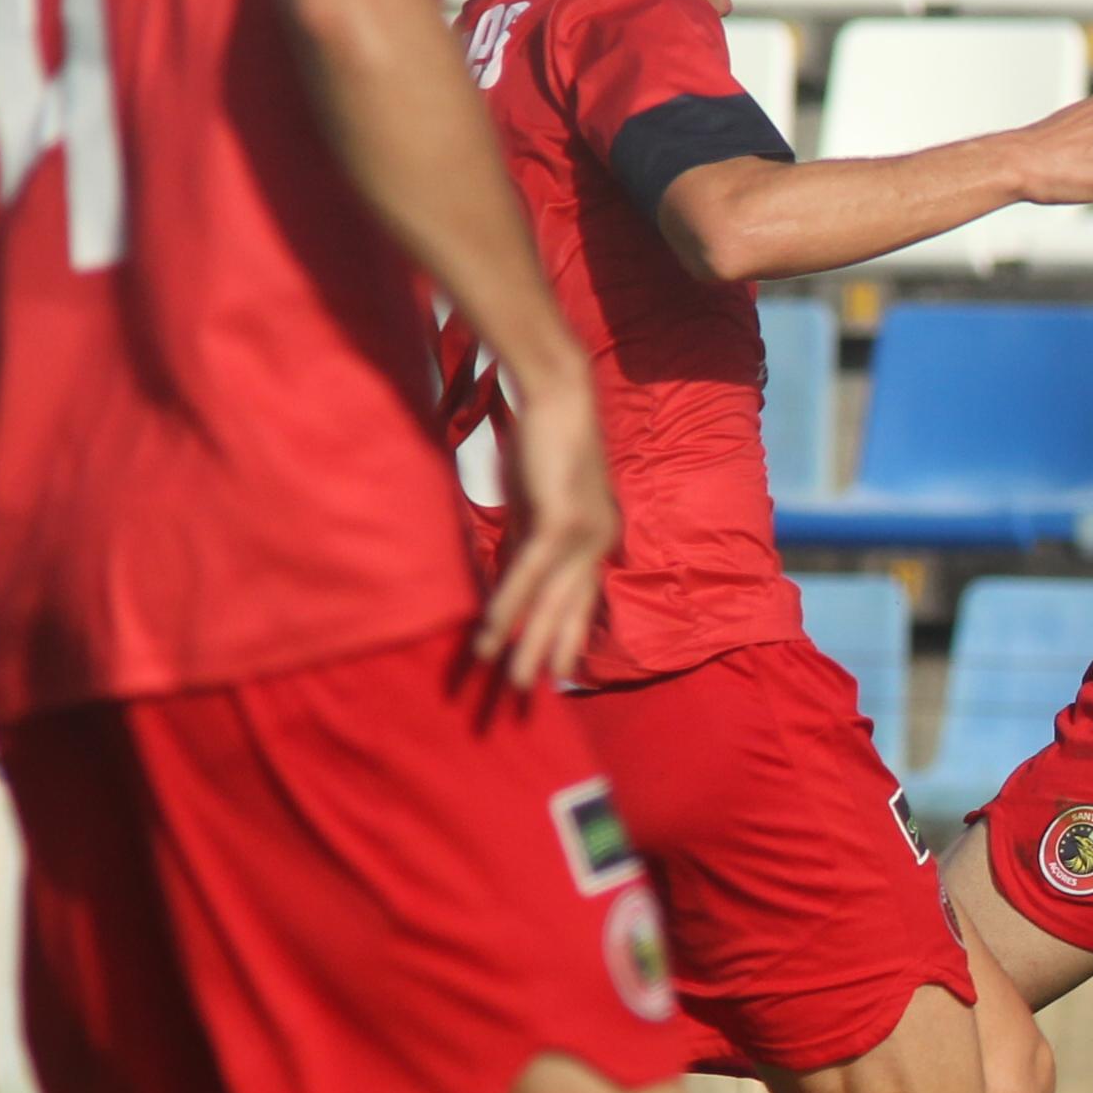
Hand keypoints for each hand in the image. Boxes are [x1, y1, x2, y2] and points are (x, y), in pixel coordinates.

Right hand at [481, 370, 617, 689]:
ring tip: (512, 685)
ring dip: (529, 646)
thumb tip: (513, 577)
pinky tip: (492, 637)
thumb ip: (528, 542)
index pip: (581, 599)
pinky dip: (509, 609)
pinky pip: (530, 576)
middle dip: (549, 656)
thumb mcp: (535, 504)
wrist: (558, 394)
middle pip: (572, 611)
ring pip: (553, 603)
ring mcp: (585, 534)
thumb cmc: (543, 443)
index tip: (554, 674)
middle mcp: (600, 542)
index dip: (565, 636)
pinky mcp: (561, 522)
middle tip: (530, 698)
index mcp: (598, 539)